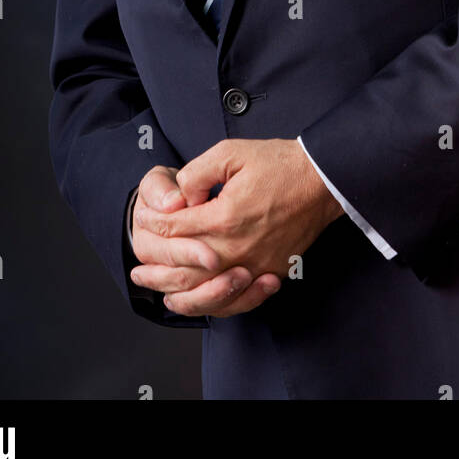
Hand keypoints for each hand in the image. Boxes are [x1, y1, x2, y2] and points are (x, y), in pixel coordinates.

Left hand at [130, 140, 343, 317]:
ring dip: (178, 294)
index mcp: (224, 217)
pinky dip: (214, 305)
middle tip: (136, 270)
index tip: (144, 218)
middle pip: (185, 268)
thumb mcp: (232, 153)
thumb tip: (181, 196)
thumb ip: (198, 173)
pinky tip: (200, 301)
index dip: (154, 222)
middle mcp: (237, 248)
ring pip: (208, 292)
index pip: (175, 228)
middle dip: (156, 268)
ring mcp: (255, 265)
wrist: (322, 180)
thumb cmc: (280, 164)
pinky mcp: (270, 272)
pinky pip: (237, 300)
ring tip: (158, 292)